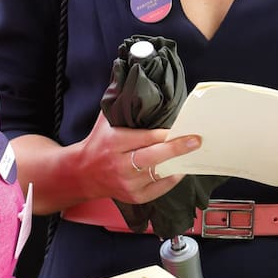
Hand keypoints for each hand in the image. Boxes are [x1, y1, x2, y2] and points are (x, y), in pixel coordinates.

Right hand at [71, 112, 200, 204]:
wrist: (82, 173)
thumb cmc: (99, 142)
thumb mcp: (105, 121)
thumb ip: (121, 103)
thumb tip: (135, 81)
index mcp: (115, 143)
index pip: (145, 138)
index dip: (165, 134)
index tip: (181, 128)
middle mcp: (121, 165)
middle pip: (154, 157)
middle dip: (177, 148)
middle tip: (195, 141)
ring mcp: (128, 183)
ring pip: (159, 173)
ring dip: (178, 164)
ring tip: (193, 154)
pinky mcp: (134, 196)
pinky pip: (159, 188)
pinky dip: (172, 178)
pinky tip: (180, 169)